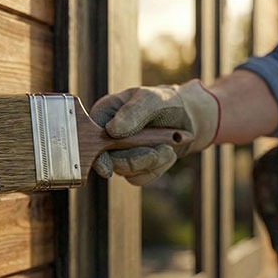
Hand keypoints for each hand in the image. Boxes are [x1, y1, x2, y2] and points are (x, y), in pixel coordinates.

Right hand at [88, 79, 219, 184]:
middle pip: (110, 160)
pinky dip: (157, 169)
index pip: (91, 138)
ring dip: (150, 163)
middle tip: (158, 151)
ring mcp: (119, 153)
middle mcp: (107, 135)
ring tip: (168, 148)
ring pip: (126, 171)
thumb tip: (112, 131)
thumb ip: (133, 112)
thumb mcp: (151, 99)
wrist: (186, 118)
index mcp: (104, 114)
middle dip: (136, 159)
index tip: (107, 168)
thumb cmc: (165, 103)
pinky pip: (140, 178)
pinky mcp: (133, 166)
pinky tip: (167, 154)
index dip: (98, 156)